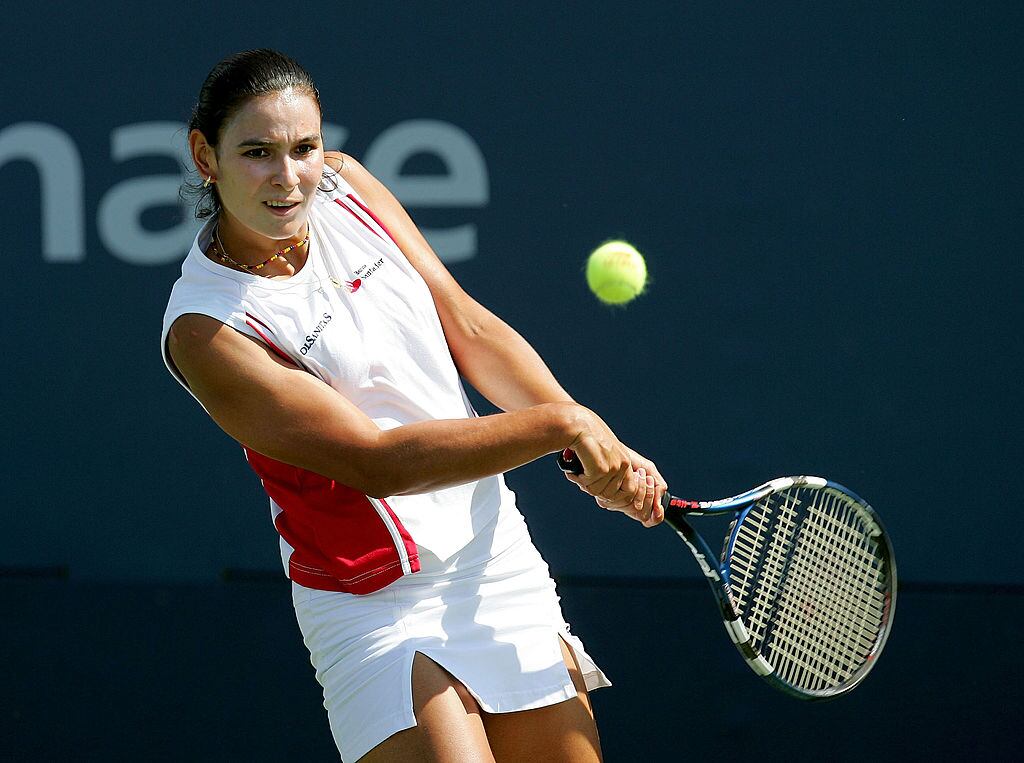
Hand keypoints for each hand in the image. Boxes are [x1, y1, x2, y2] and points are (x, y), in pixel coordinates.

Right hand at [558, 406, 664, 527]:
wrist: (578, 425)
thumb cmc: (586, 438)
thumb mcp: (603, 454)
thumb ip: (608, 471)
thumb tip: (603, 493)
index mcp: (625, 462)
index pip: (629, 491)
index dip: (614, 497)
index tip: (599, 493)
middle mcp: (623, 464)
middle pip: (612, 495)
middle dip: (595, 491)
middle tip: (582, 481)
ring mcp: (614, 467)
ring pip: (599, 492)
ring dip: (585, 485)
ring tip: (576, 473)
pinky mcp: (602, 469)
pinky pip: (589, 485)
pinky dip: (578, 480)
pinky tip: (573, 471)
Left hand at [592, 466, 663, 527]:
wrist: (614, 450)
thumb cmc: (630, 460)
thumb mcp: (649, 471)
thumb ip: (658, 486)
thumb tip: (660, 503)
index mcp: (636, 502)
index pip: (648, 520)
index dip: (656, 517)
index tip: (659, 507)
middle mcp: (625, 506)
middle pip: (643, 515)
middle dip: (650, 495)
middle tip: (648, 479)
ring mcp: (615, 505)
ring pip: (636, 509)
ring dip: (644, 490)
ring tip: (641, 474)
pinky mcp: (607, 500)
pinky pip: (627, 502)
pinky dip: (636, 489)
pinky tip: (634, 477)